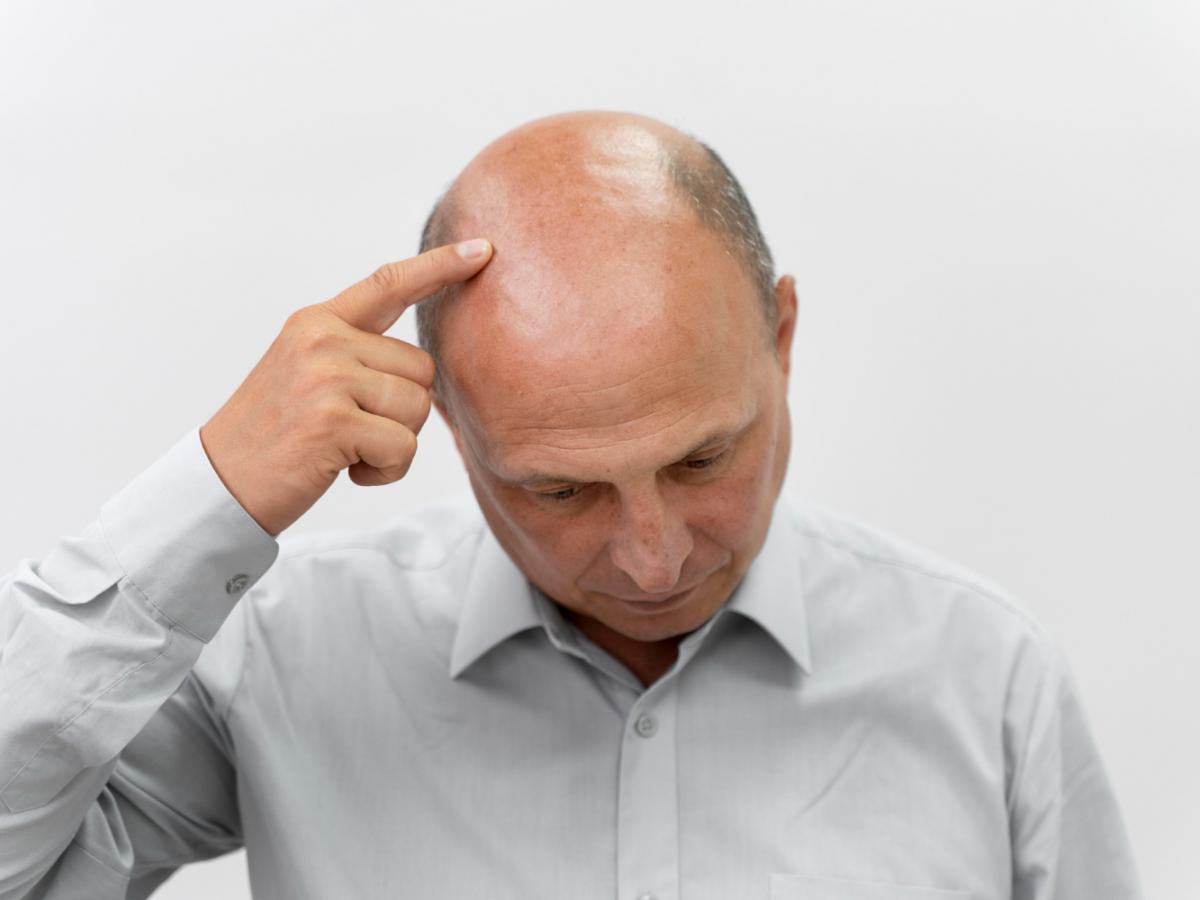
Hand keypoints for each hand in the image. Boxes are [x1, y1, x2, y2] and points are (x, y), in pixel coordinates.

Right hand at [199, 238, 492, 536]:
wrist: (221, 484)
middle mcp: (322, 339)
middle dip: (402, 411)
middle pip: (422, 369)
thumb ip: (356, 356)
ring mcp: (326, 376)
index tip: (482, 251)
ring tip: (345, 450)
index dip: (440, 267)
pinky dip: (387, 471)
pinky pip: (404, 446)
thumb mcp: (308, 376)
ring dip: (395, 443)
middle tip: (352, 431)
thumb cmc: (275, 437)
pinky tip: (346, 471)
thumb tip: (424, 366)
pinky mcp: (334, 420)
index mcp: (317, 323)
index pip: (389, 284)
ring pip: (418, 408)